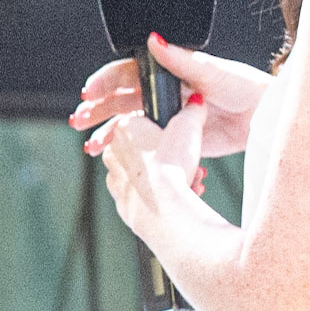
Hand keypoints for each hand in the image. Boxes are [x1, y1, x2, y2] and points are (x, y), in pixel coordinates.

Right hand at [69, 33, 271, 157]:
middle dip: (97, 109)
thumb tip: (153, 39)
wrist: (263, 117)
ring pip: (126, 124)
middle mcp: (161, 93)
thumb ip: (180, 59)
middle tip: (79, 119)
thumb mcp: (211, 70)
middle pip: (119, 100)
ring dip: (106, 131)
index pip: (127, 73)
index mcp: (166, 71)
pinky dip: (125, 149)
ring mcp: (164, 117)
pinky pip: (143, 143)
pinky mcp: (172, 139)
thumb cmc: (243, 86)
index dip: (105, 82)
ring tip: (90, 144)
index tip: (89, 92)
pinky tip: (110, 155)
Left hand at [90, 92, 207, 242]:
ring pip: (148, 174)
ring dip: (171, 177)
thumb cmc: (172, 166)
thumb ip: (193, 111)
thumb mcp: (189, 128)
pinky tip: (181, 197)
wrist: (164, 209)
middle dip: (172, 157)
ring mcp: (116, 180)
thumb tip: (196, 101)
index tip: (183, 139)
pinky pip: (145, 197)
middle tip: (191, 163)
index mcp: (124, 129)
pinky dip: (161, 197)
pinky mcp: (122, 203)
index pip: (144, 122)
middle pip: (148, 150)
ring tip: (192, 181)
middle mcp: (113, 153)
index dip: (168, 131)